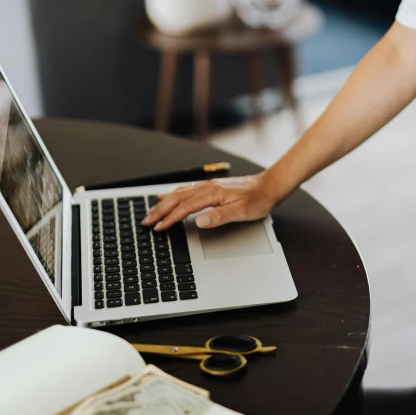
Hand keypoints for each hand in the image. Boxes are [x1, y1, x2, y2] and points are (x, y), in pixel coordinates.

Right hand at [141, 174, 277, 230]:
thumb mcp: (242, 212)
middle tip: (146, 221)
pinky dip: (173, 194)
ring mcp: (208, 186)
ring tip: (151, 211)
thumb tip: (200, 221)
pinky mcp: (211, 187)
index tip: (158, 228)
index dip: (170, 219)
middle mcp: (207, 187)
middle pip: (177, 199)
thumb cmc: (258, 200)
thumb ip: (220, 216)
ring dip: (163, 203)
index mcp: (213, 194)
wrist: (269, 186)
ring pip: (179, 193)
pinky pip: (186, 189)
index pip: (185, 208)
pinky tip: (167, 195)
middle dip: (159, 210)